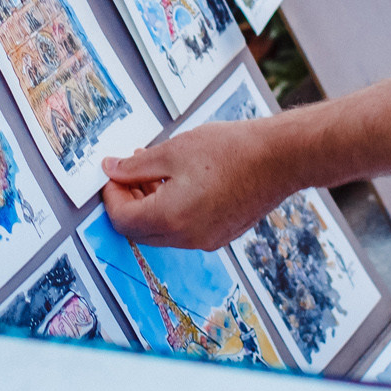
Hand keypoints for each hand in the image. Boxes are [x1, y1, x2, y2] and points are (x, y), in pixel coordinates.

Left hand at [100, 118, 302, 250]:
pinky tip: (179, 183)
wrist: (280, 159)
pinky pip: (185, 231)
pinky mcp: (220, 235)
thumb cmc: (231, 151)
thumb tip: (111, 170)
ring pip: (162, 232)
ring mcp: (206, 240)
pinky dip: (172, 211)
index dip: (110, 196)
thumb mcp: (173, 150)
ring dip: (150, 206)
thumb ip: (136, 165)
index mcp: (170, 218)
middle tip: (129, 172)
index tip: (112, 175)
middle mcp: (186, 238)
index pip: (122, 219)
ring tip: (154, 172)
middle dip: (128, 203)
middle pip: (139, 231)